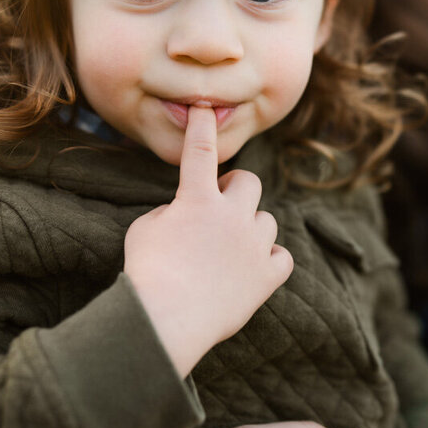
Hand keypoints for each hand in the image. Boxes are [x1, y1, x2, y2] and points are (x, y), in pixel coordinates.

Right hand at [124, 105, 292, 375]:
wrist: (166, 320)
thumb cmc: (147, 273)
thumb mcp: (145, 230)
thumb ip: (170, 213)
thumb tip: (183, 214)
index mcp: (197, 199)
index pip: (201, 151)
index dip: (203, 126)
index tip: (203, 107)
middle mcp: (232, 216)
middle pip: (249, 181)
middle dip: (234, 188)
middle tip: (217, 206)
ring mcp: (254, 246)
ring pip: (267, 220)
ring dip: (251, 226)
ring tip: (230, 246)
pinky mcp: (267, 277)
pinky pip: (282, 257)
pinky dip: (270, 259)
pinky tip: (254, 267)